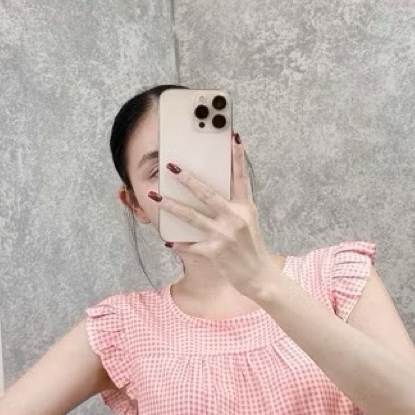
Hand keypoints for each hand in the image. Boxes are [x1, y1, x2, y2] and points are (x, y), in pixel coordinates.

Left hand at [149, 135, 276, 298]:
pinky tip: (168, 240)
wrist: (259, 276)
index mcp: (245, 207)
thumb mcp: (248, 222)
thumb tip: (213, 193)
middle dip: (187, 179)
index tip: (232, 137)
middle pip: (207, 194)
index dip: (237, 157)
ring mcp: (224, 235)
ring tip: (155, 196)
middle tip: (171, 166)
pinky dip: (180, 243)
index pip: (241, 178)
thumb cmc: (252, 248)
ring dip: (171, 206)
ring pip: (192, 216)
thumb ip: (234, 207)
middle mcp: (235, 218)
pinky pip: (192, 245)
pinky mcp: (216, 252)